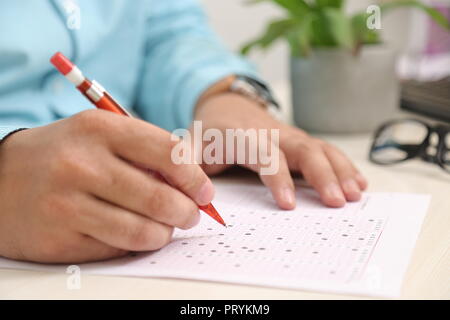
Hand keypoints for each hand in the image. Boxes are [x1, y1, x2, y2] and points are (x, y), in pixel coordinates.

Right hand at [0, 110, 213, 262]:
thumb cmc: (63, 154)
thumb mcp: (100, 135)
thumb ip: (145, 153)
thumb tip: (192, 184)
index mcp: (100, 128)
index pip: (167, 153)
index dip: (195, 177)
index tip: (205, 192)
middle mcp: (82, 163)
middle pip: (159, 196)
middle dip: (187, 211)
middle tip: (191, 215)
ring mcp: (67, 202)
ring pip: (141, 231)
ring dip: (164, 234)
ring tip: (165, 229)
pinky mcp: (59, 237)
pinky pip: (117, 249)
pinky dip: (135, 245)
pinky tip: (133, 235)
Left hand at [194, 93, 367, 209]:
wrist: (227, 106)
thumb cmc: (211, 132)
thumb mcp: (192, 145)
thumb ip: (187, 164)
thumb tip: (193, 196)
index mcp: (245, 138)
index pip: (265, 156)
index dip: (277, 178)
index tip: (288, 205)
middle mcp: (274, 135)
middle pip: (303, 149)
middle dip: (323, 174)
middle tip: (337, 202)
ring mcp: (290, 137)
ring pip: (320, 148)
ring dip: (340, 170)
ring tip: (356, 195)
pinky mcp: (300, 142)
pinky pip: (327, 151)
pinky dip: (344, 165)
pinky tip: (359, 183)